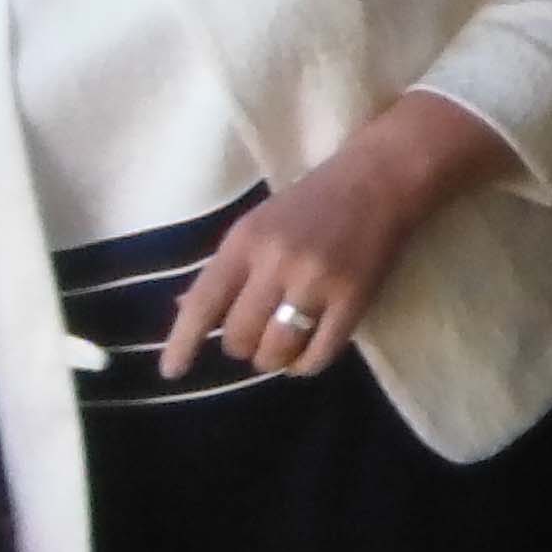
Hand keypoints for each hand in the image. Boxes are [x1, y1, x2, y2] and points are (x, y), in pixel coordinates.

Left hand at [160, 96, 508, 380]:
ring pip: (277, 351)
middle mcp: (276, 263)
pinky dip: (306, 366)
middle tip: (255, 337)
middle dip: (242, 347)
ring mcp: (317, 283)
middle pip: (240, 336)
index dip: (184, 342)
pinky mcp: (353, 299)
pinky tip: (305, 356)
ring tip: (281, 348)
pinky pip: (319, 355)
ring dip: (273, 359)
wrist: (379, 180)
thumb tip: (185, 309)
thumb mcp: (257, 225)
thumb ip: (226, 268)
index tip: (172, 371)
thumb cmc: (312, 202)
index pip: (204, 303)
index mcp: (246, 241)